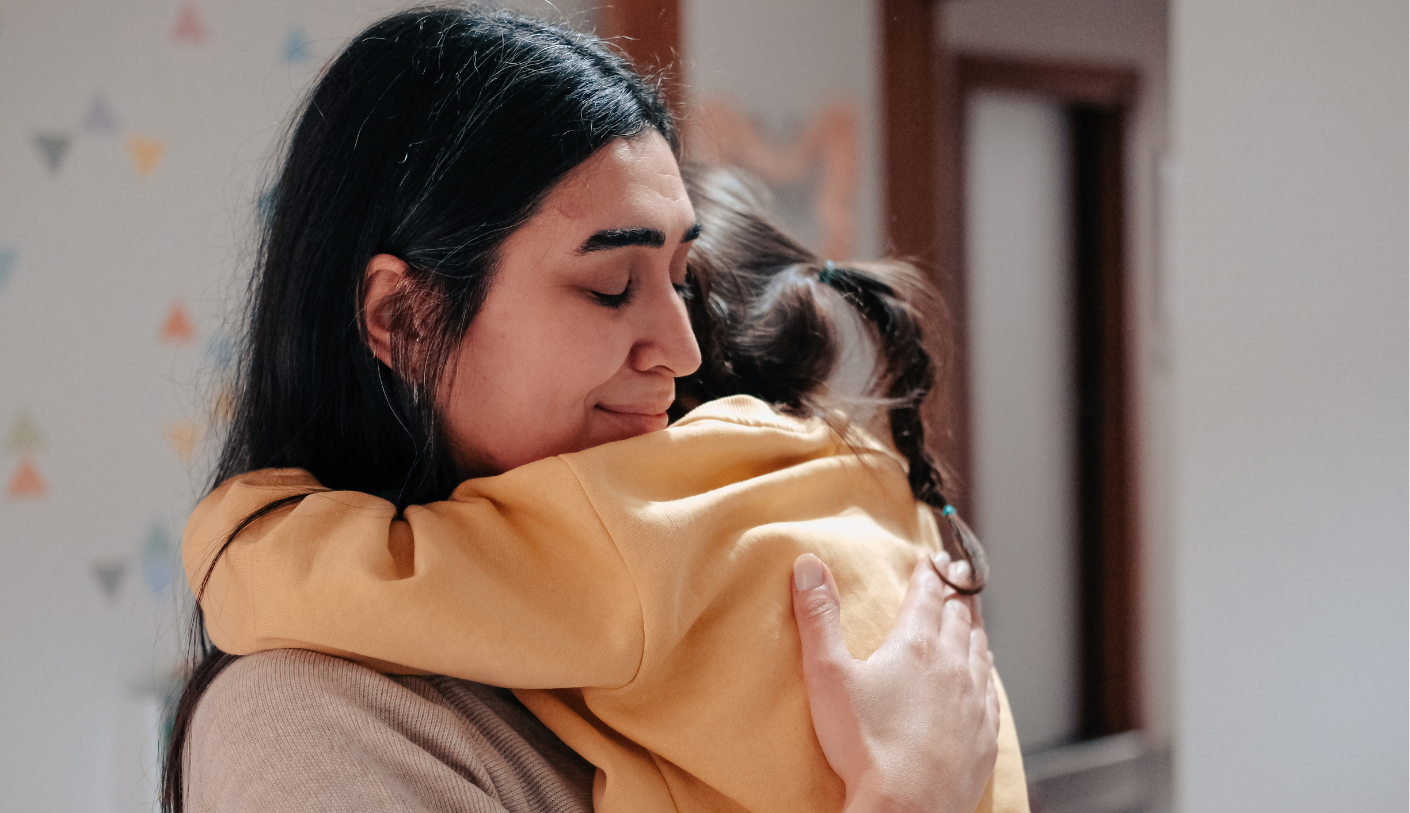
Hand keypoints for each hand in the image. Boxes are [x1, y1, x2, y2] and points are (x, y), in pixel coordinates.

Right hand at [791, 552, 999, 812]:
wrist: (907, 810)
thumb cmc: (864, 745)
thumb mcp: (828, 676)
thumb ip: (818, 618)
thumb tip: (809, 564)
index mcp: (916, 645)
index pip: (927, 595)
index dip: (930, 572)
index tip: (934, 557)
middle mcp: (953, 665)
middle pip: (959, 616)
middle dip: (956, 590)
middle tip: (957, 572)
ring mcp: (973, 701)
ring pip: (980, 648)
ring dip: (973, 625)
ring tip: (970, 614)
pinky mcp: (984, 734)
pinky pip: (991, 689)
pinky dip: (987, 668)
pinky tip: (984, 671)